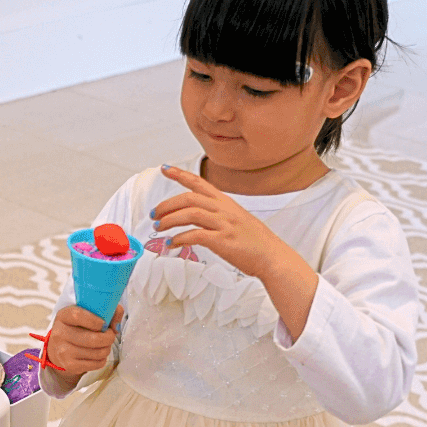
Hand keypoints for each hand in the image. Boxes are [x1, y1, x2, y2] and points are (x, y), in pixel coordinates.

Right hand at [42, 304, 122, 374]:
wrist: (58, 348)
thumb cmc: (77, 327)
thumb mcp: (87, 313)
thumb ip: (107, 312)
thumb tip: (116, 327)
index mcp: (63, 316)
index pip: (78, 316)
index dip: (95, 320)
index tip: (104, 324)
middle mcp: (60, 333)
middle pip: (93, 339)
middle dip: (109, 338)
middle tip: (110, 335)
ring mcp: (63, 351)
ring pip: (98, 352)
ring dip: (106, 349)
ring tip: (103, 345)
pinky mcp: (69, 365)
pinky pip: (96, 364)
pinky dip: (102, 359)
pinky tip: (97, 354)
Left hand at [151, 165, 318, 340]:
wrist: (272, 257)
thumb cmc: (254, 242)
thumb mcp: (236, 219)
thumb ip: (217, 215)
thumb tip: (196, 217)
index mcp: (226, 202)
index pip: (200, 182)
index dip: (180, 174)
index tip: (164, 169)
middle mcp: (224, 210)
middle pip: (189, 198)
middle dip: (167, 205)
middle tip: (154, 214)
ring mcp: (224, 224)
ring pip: (190, 214)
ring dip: (169, 220)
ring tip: (158, 228)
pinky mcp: (223, 241)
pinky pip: (196, 235)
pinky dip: (180, 239)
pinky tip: (171, 244)